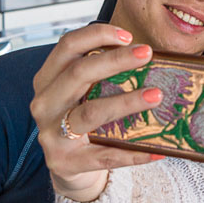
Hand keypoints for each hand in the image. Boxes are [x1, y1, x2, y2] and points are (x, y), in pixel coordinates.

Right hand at [31, 24, 163, 201]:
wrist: (67, 167)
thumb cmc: (82, 119)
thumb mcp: (81, 92)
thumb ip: (100, 73)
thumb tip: (146, 56)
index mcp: (47, 79)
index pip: (67, 46)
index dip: (96, 35)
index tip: (127, 35)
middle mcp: (45, 104)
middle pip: (78, 73)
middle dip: (115, 60)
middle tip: (147, 54)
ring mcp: (51, 135)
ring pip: (91, 113)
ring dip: (126, 102)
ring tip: (156, 95)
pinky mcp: (64, 163)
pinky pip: (105, 156)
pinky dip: (133, 154)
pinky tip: (158, 150)